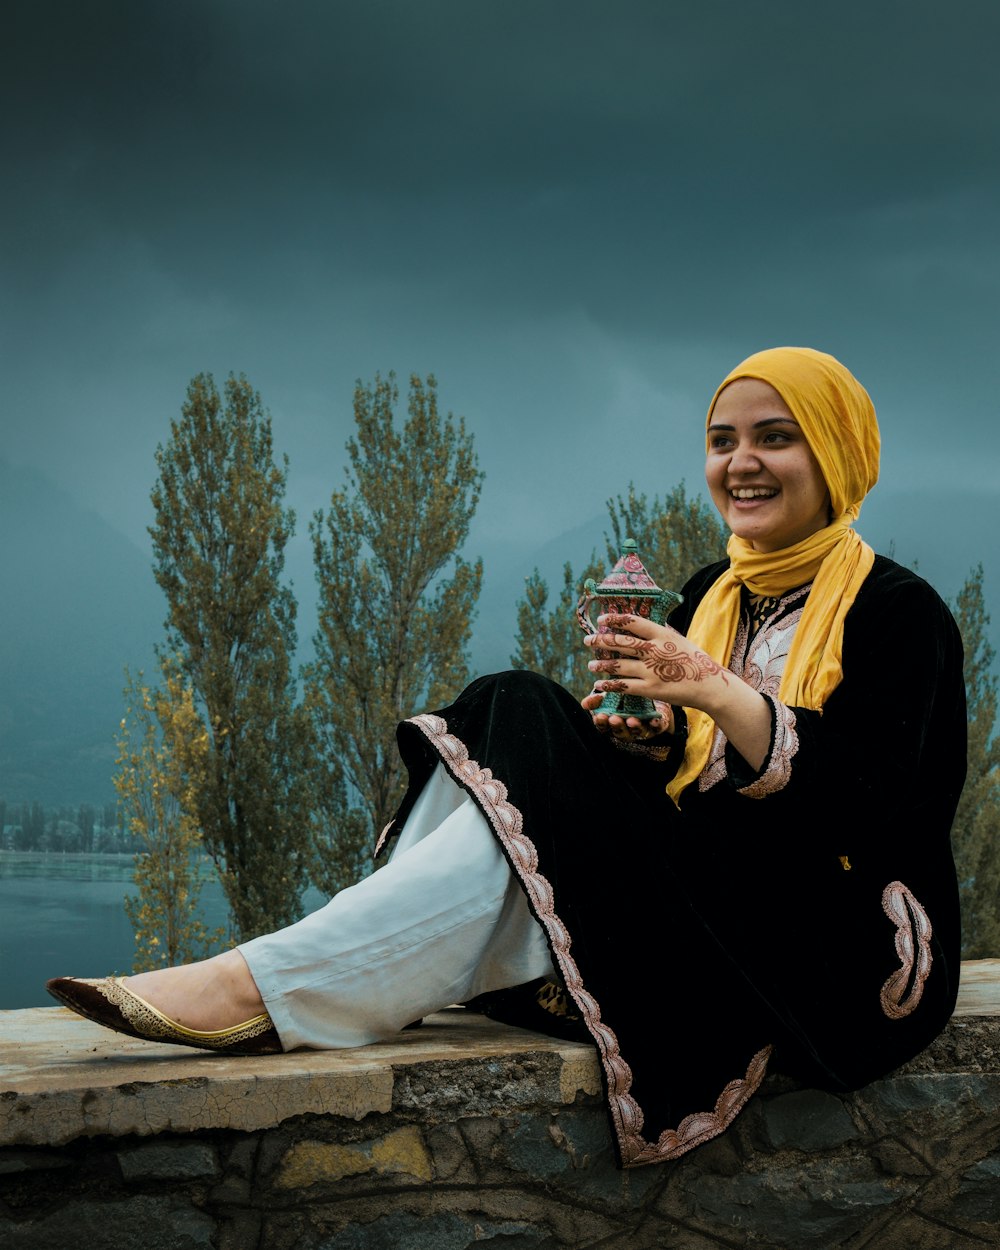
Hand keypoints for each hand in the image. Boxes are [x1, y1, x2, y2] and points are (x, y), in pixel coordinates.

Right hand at [580, 691, 673, 740]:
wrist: (649, 701)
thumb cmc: (624, 700)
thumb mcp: (609, 697)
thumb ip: (597, 700)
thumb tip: (584, 703)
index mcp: (613, 724)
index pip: (604, 727)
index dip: (602, 723)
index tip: (600, 716)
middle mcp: (626, 730)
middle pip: (620, 732)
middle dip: (617, 726)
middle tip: (614, 718)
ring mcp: (641, 730)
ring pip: (637, 732)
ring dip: (634, 727)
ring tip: (631, 720)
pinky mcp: (656, 727)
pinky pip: (656, 728)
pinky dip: (655, 725)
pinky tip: (654, 720)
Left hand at [584, 611, 771, 770]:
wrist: (710, 686)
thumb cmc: (695, 662)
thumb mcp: (679, 641)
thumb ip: (661, 634)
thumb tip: (643, 625)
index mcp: (662, 635)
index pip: (633, 622)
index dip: (615, 619)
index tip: (602, 619)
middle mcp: (654, 651)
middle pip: (620, 642)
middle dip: (600, 641)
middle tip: (587, 640)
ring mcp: (651, 670)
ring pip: (618, 665)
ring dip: (601, 665)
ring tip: (591, 665)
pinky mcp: (650, 689)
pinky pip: (624, 685)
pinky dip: (609, 684)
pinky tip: (600, 684)